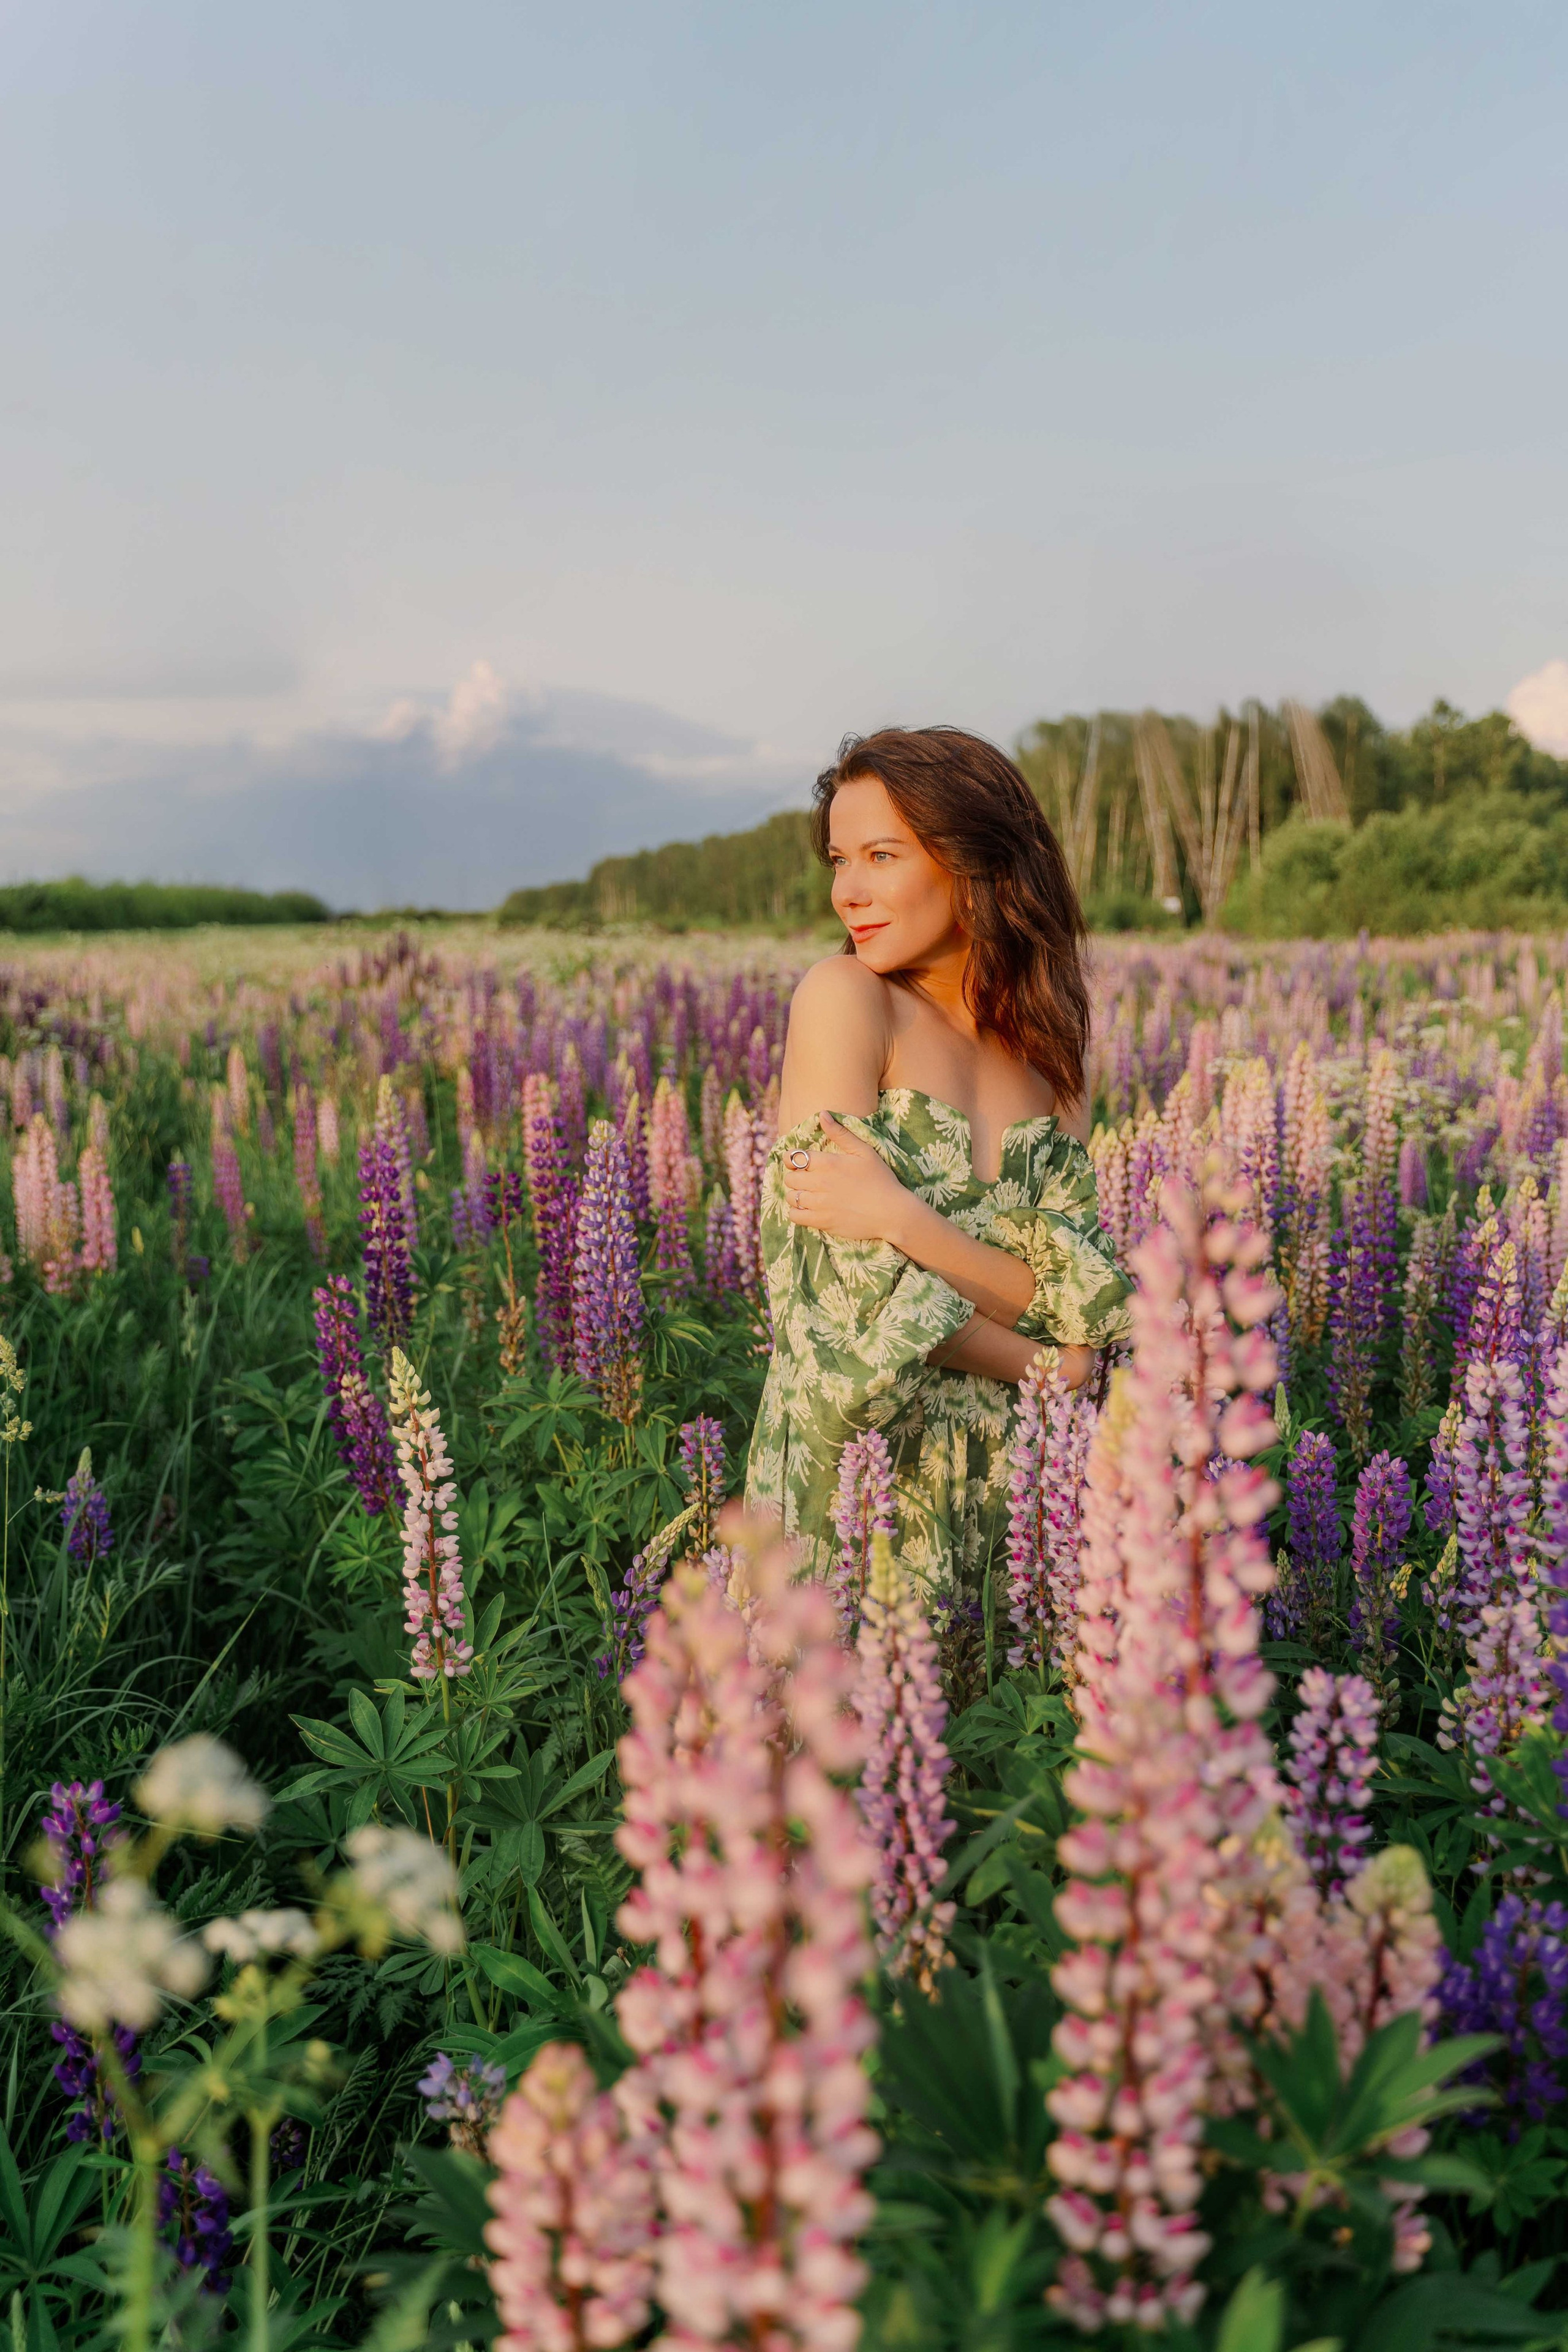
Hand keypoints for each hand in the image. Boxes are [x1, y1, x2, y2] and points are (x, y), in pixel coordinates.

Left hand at [782, 1111, 912, 1245]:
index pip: (794, 1158)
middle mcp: (820, 1183)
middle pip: (790, 1178)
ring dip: (796, 1194)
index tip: (798, 1163)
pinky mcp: (822, 1222)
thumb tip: (822, 1114)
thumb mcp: (864, 1151)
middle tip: (806, 1179)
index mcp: (828, 1163)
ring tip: (808, 1194)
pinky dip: (797, 1212)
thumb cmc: (880, 1179)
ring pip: (791, 1197)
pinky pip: (795, 1216)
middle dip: (795, 1177)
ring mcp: (820, 1204)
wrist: (892, 1212)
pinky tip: (808, 1209)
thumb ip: (841, 1133)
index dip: (792, 1159)